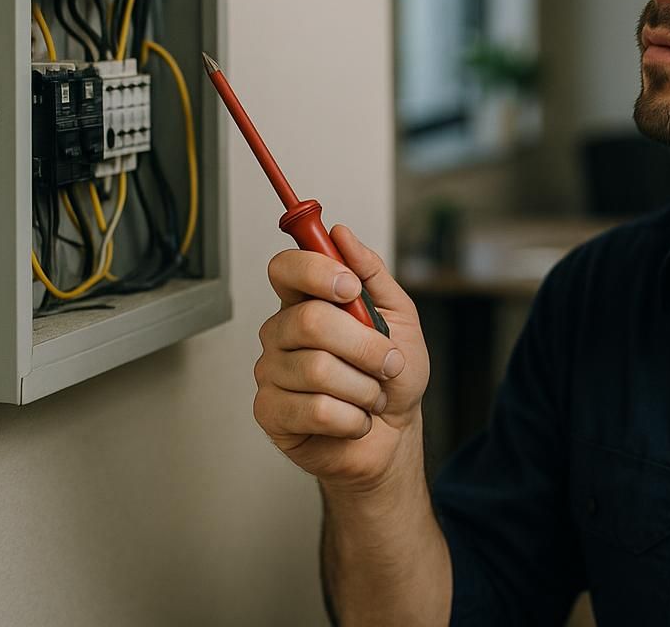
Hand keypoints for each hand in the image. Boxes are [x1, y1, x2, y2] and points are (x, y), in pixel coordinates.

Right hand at [254, 223, 430, 491]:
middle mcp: (281, 333)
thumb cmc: (393, 376)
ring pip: (318, 369)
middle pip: (309, 321)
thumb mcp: (399, 317)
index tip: (350, 287)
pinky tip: (354, 418)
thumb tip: (341, 235)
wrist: (395, 434)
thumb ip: (372, 274)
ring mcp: (271, 373)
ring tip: (371, 394)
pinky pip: (316, 410)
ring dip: (364, 387)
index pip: (285, 268)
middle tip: (387, 361)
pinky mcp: (271, 413)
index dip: (315, 271)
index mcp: (307, 301)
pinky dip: (352, 418)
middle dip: (364, 345)